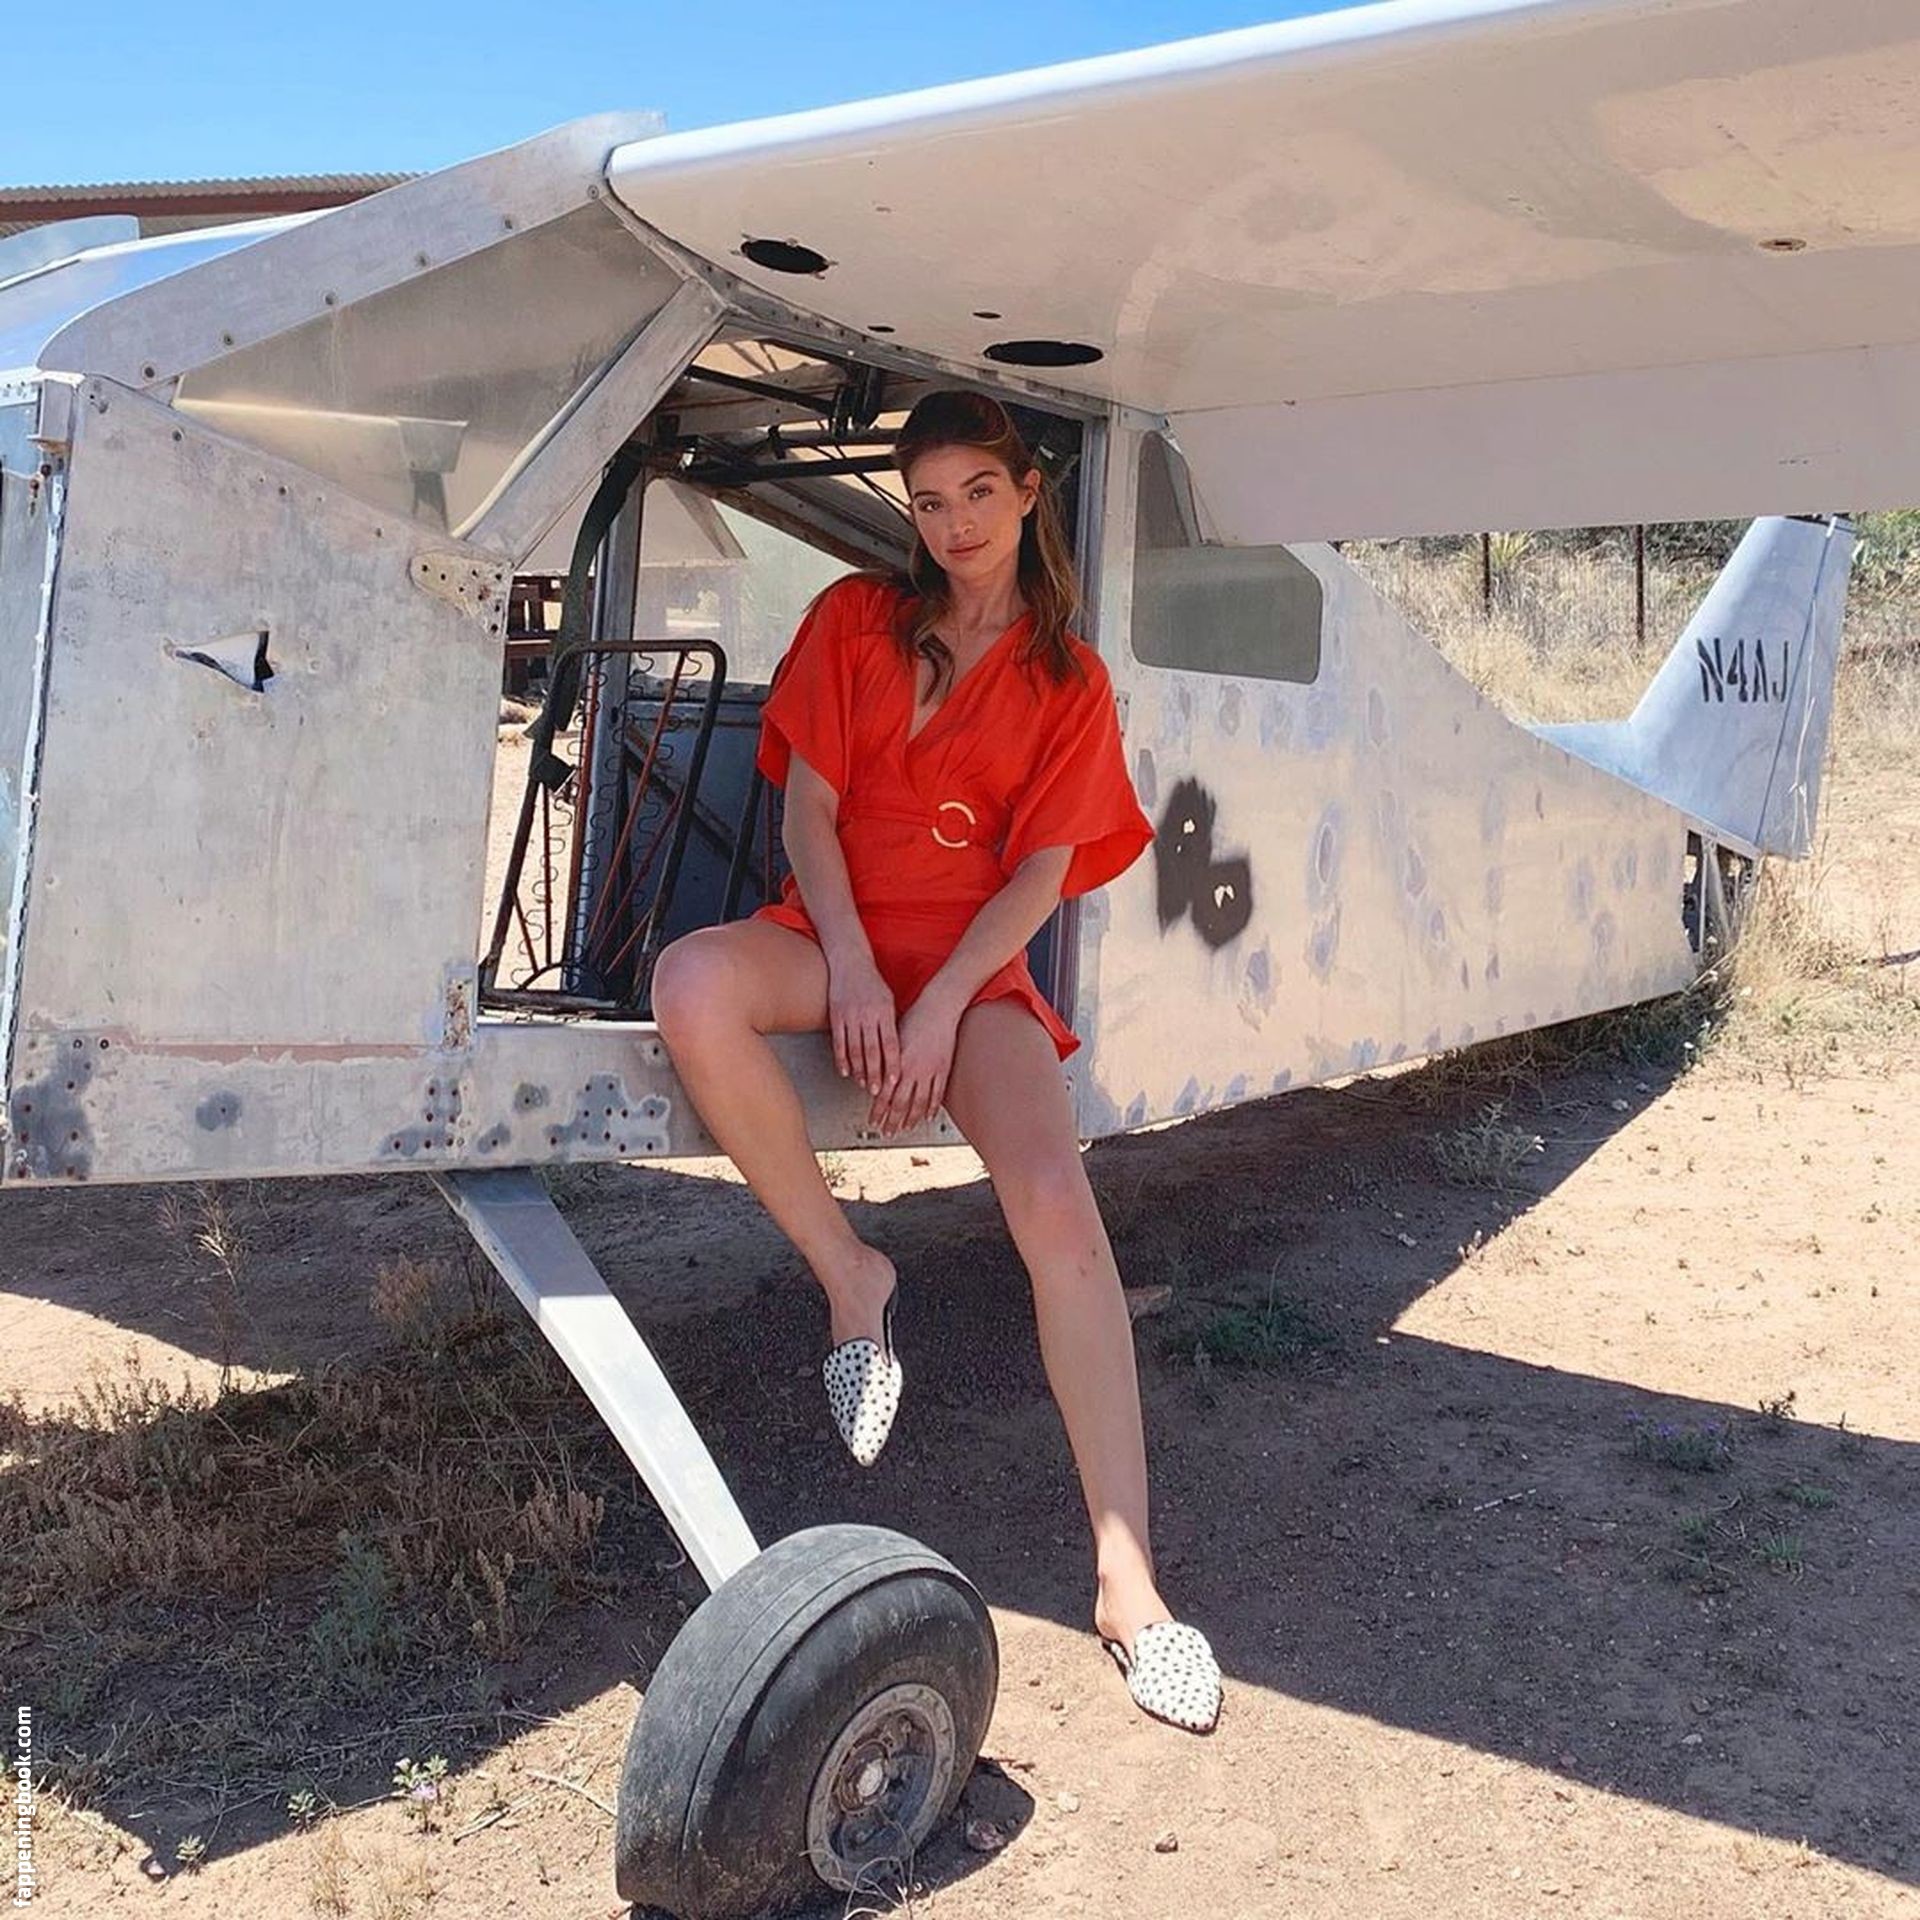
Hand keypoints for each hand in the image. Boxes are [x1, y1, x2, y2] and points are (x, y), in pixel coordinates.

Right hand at [827, 951, 898, 1095]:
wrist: (850, 961)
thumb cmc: (873, 983)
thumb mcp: (888, 1000)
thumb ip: (891, 1023)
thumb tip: (898, 1050)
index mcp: (885, 1011)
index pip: (890, 1043)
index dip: (892, 1064)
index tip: (894, 1081)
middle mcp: (868, 1014)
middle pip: (872, 1050)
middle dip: (875, 1073)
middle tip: (877, 1092)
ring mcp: (850, 1015)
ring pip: (854, 1049)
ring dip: (859, 1070)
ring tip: (863, 1085)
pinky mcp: (836, 1015)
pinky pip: (839, 1041)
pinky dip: (841, 1059)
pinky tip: (845, 1072)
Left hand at [870, 993, 959, 1135]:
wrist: (939, 1006)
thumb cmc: (914, 1017)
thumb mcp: (894, 1037)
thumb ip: (886, 1059)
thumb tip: (876, 1076)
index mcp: (898, 1061)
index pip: (885, 1093)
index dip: (878, 1110)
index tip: (873, 1120)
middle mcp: (913, 1069)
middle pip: (901, 1102)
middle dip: (892, 1120)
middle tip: (886, 1132)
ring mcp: (930, 1071)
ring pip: (919, 1102)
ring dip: (910, 1118)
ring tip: (905, 1128)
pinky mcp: (944, 1069)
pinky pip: (937, 1094)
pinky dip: (931, 1107)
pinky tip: (926, 1116)